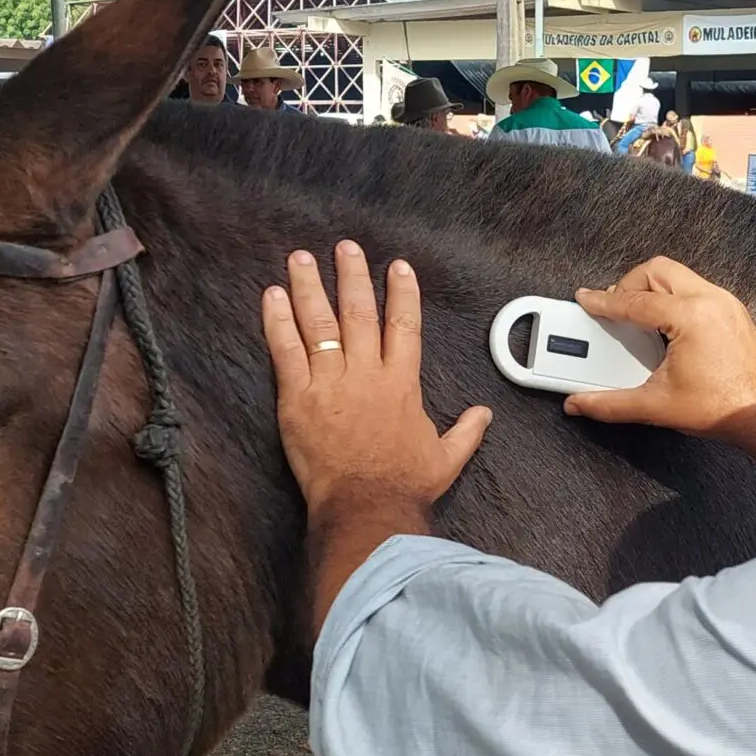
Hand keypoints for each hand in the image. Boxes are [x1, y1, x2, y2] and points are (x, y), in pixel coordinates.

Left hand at [261, 243, 490, 518]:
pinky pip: (286, 351)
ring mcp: (332, 383)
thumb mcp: (446, 460)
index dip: (402, 294)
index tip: (398, 267)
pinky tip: (272, 296)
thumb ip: (466, 433)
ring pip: (320, 323)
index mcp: (402, 384)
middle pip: (359, 313)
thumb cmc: (404, 487)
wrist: (368, 508)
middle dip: (353, 276)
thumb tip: (484, 414)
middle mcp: (368, 374)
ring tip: (300, 258)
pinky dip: (277, 321)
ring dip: (310, 287)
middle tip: (345, 247)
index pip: (404, 326)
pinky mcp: (299, 398)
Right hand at [567, 257, 755, 434]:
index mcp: (690, 316)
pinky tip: (666, 325)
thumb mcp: (657, 405)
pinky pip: (696, 289)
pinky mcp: (734, 312)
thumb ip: (611, 404)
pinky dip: (674, 298)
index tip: (587, 300)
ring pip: (679, 275)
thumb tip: (581, 404)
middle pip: (657, 270)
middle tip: (614, 307)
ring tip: (637, 315)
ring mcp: (726, 304)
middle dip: (629, 284)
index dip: (604, 302)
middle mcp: (710, 301)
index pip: (635, 301)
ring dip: (653, 289)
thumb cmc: (724, 407)